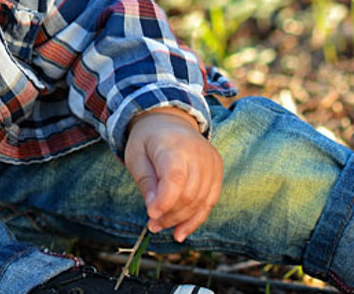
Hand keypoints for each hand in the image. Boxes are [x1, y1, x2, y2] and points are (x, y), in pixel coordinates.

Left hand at [123, 107, 222, 241]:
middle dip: (169, 215)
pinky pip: (210, 201)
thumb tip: (154, 210)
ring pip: (200, 202)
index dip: (165, 200)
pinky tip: (181, 231)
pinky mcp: (217, 171)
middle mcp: (198, 153)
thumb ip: (146, 183)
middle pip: (189, 194)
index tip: (150, 214)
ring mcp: (211, 162)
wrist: (170, 121)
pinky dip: (195, 219)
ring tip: (161, 226)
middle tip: (152, 225)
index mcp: (174, 146)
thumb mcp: (136, 157)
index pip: (175, 177)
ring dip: (180, 220)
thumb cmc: (148, 141)